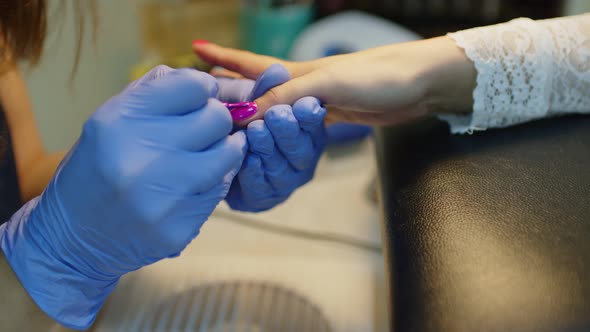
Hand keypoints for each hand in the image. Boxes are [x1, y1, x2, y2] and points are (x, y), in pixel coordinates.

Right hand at [0, 66, 246, 328]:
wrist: (73, 238)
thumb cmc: (98, 168)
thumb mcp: (111, 120)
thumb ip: (158, 92)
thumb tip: (212, 82)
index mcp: (119, 121)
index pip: (193, 85)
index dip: (203, 89)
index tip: (199, 100)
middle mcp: (141, 157)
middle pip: (218, 119)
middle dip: (215, 121)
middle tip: (202, 130)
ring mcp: (162, 197)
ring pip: (228, 155)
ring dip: (222, 152)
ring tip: (202, 156)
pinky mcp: (178, 228)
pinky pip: (219, 191)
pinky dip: (213, 183)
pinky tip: (190, 186)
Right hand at [194, 37, 476, 125]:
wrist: (420, 83)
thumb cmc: (378, 75)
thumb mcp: (328, 85)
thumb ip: (287, 97)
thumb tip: (246, 114)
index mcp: (296, 72)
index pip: (249, 63)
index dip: (222, 57)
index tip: (195, 50)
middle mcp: (302, 84)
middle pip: (257, 83)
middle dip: (230, 83)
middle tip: (204, 88)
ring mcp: (317, 100)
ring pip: (275, 104)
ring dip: (253, 106)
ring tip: (233, 112)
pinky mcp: (334, 115)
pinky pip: (297, 121)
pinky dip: (281, 124)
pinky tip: (276, 127)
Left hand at [216, 64, 326, 211]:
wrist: (225, 167)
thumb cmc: (247, 126)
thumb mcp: (257, 102)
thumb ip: (268, 90)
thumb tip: (274, 69)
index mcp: (307, 132)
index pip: (311, 123)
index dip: (309, 115)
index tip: (304, 104)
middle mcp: (302, 157)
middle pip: (299, 147)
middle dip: (287, 130)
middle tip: (276, 115)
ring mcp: (286, 180)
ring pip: (280, 166)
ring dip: (268, 147)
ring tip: (255, 131)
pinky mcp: (266, 197)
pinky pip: (262, 186)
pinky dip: (254, 171)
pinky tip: (248, 158)